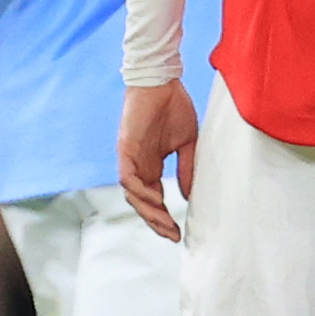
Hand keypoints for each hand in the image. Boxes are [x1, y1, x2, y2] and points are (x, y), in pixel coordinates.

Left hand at [118, 81, 198, 240]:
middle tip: (172, 234)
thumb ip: (187, 169)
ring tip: (165, 222)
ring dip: (149, 211)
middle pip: (142, 203)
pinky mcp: (125, 149)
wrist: (162, 81)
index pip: (154, 200)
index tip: (178, 232)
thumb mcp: (186, 143)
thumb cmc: (174, 107)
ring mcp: (130, 159)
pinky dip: (140, 191)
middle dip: (156, 222)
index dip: (163, 217)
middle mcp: (138, 166)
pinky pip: (128, 178)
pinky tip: (156, 199)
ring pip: (133, 195)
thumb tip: (188, 196)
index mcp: (151, 165)